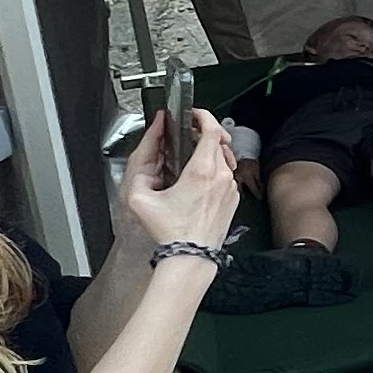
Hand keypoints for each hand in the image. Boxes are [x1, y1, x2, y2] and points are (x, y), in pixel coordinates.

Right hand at [123, 106, 239, 256]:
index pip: (212, 129)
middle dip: (203, 135)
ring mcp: (230, 188)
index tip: (193, 114)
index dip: (203, 116)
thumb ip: (138, 170)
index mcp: (202, 171)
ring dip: (209, 154)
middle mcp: (221, 177)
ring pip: (223, 159)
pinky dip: (214, 172)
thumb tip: (147, 150)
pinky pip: (226, 176)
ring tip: (190, 161)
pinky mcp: (233, 199)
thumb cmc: (170, 231)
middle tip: (187, 137)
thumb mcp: (139, 198)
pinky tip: (198, 182)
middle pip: (219, 142)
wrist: (191, 257)